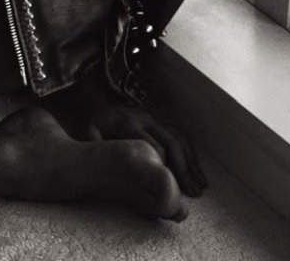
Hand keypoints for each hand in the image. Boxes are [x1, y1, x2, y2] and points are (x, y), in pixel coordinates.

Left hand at [87, 102, 206, 198]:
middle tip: (193, 192)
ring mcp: (154, 117)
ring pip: (179, 138)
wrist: (94, 96)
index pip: (153, 146)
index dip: (164, 168)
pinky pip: (179, 134)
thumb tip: (110, 173)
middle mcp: (145, 118)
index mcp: (127, 123)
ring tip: (201, 185)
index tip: (169, 190)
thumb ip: (99, 151)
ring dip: (192, 163)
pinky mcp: (159, 119)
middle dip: (184, 169)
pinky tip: (196, 168)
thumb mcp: (88, 133)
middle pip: (171, 142)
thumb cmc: (92, 121)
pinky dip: (191, 152)